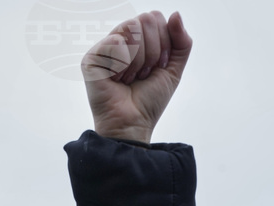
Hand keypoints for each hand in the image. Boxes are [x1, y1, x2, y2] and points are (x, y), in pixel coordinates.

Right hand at [82, 11, 191, 142]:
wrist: (133, 123)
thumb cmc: (149, 100)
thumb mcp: (173, 69)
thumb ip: (181, 42)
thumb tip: (175, 14)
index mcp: (139, 39)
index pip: (156, 17)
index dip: (164, 42)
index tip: (158, 67)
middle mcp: (121, 38)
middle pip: (145, 19)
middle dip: (152, 51)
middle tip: (143, 73)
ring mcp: (105, 47)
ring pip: (132, 28)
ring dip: (138, 60)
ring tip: (129, 78)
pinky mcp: (91, 57)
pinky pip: (116, 43)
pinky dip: (122, 65)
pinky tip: (116, 79)